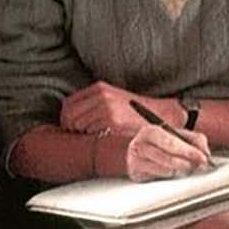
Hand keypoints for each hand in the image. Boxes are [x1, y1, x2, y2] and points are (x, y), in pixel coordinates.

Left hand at [60, 82, 176, 135]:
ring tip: (98, 136)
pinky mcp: (113, 122)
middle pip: (69, 115)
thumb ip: (94, 102)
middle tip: (81, 135)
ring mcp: (106, 109)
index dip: (66, 117)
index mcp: (100, 88)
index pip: (68, 103)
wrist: (161, 114)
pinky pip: (92, 134)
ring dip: (85, 134)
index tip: (71, 126)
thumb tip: (72, 115)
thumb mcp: (114, 98)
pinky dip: (96, 139)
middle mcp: (101, 97)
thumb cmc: (137, 110)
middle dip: (71, 128)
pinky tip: (106, 138)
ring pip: (79, 126)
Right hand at [125, 122, 209, 180]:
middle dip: (187, 163)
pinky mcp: (136, 175)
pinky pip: (158, 178)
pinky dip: (170, 176)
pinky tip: (173, 173)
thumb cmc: (163, 145)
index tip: (203, 158)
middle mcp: (139, 145)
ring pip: (165, 170)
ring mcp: (135, 161)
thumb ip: (196, 141)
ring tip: (185, 168)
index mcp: (151, 131)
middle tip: (198, 166)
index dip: (189, 151)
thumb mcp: (181, 137)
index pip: (171, 142)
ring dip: (180, 171)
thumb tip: (205, 154)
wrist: (143, 153)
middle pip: (167, 157)